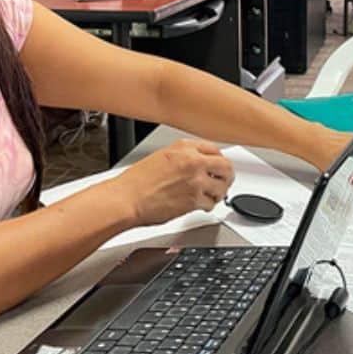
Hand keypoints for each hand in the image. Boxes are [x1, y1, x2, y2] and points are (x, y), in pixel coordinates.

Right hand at [111, 139, 233, 225]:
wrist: (126, 199)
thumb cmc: (136, 182)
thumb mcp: (161, 157)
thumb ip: (183, 157)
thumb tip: (198, 164)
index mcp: (184, 147)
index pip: (215, 150)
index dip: (219, 161)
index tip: (218, 168)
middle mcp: (193, 161)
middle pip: (226, 167)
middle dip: (226, 176)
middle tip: (223, 183)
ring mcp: (195, 180)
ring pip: (223, 187)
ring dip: (219, 193)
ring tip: (211, 196)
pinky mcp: (194, 200)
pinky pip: (211, 204)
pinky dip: (208, 206)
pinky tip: (200, 205)